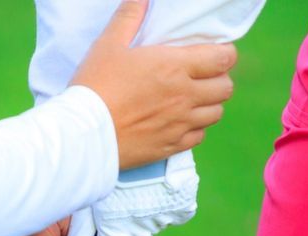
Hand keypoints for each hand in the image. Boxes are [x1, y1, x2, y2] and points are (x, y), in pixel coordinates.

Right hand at [73, 1, 235, 169]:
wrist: (82, 134)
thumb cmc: (94, 86)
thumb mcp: (108, 45)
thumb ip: (129, 17)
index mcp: (175, 66)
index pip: (223, 58)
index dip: (224, 53)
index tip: (213, 53)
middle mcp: (185, 96)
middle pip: (225, 87)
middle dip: (219, 78)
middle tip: (203, 76)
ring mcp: (179, 123)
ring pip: (216, 113)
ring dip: (209, 104)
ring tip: (193, 99)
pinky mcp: (170, 146)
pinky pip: (198, 136)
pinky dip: (195, 128)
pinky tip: (180, 121)